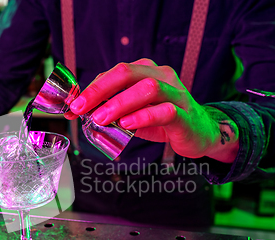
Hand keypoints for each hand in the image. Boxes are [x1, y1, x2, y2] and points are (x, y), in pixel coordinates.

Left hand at [65, 59, 238, 162]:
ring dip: (119, 103)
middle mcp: (161, 76)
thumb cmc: (165, 121)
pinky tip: (127, 125)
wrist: (201, 133)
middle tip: (80, 107)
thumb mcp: (135, 114)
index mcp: (146, 72)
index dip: (90, 89)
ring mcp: (175, 93)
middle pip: (127, 73)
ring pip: (147, 88)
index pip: (113, 74)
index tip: (73, 106)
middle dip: (99, 90)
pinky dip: (143, 116)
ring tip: (101, 118)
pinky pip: (164, 111)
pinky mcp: (184, 114)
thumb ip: (113, 111)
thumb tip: (83, 114)